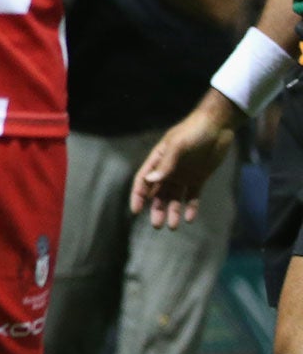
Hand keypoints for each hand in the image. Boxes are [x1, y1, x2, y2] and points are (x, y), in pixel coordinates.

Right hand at [130, 98, 236, 227]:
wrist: (218, 126)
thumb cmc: (193, 131)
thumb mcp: (178, 146)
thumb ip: (165, 164)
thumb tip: (150, 181)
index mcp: (158, 160)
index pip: (143, 181)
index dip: (138, 196)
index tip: (135, 211)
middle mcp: (168, 170)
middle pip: (158, 193)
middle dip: (156, 209)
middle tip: (156, 225)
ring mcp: (183, 175)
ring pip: (174, 197)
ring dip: (172, 211)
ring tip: (173, 227)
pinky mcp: (198, 178)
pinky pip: (192, 196)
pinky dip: (190, 207)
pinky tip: (189, 219)